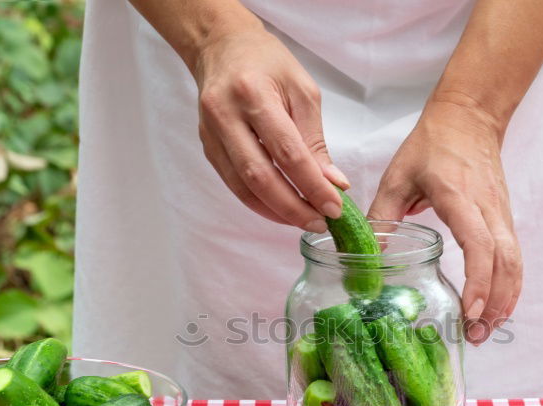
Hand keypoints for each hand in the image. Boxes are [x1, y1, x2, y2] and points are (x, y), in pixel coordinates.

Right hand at [193, 26, 347, 229]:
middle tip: (319, 222)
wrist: (221, 46)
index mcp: (254, 95)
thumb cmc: (267, 63)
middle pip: (261, 177)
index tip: (335, 208)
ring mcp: (211, 134)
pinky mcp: (208, 147)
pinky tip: (281, 209)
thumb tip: (333, 183)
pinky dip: (259, 202)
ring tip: (304, 220)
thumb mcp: (303, 91)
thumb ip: (315, 140)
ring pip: (243, 188)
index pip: (288, 153)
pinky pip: (234, 185)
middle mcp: (226, 116)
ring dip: (276, 211)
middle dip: (293, 207)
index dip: (313, 186)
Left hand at [369, 99, 522, 344]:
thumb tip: (364, 260)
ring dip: (503, 301)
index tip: (469, 310)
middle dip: (492, 303)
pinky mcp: (506, 220)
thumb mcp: (397, 177)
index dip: (478, 279)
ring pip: (514, 263)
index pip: (479, 243)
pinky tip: (496, 311)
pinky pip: (514, 258)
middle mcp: (488, 208)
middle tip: (474, 336)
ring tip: (484, 332)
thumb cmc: (432, 145)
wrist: (469, 118)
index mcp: (459, 197)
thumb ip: (381, 217)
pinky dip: (509, 288)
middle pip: (504, 262)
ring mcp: (501, 215)